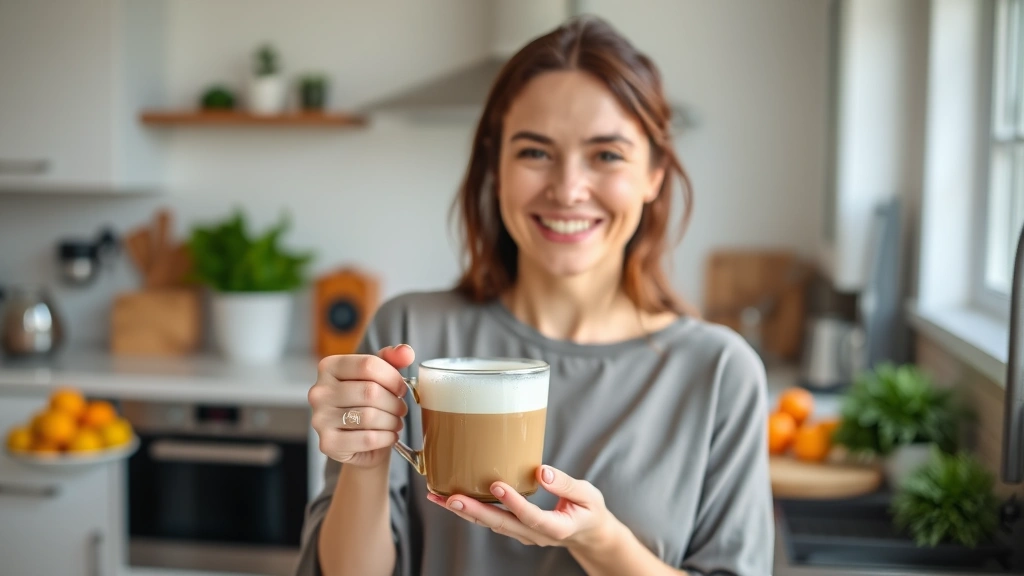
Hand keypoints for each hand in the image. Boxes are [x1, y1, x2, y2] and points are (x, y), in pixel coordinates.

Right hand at [309, 345, 413, 468]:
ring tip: (396, 422)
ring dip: (392, 421)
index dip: (393, 377)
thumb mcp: (379, 375)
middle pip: (370, 391)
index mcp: (328, 367)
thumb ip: (393, 359)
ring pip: (370, 416)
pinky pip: (368, 438)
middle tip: (401, 409)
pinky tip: (389, 436)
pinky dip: (387, 437)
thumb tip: (406, 352)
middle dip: (394, 402)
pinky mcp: (328, 443)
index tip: (401, 388)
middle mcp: (319, 391)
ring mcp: (320, 419)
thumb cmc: (367, 403)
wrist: (357, 443)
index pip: (368, 364)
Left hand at [427, 465, 620, 552]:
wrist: (588, 534)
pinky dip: (470, 511)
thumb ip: (566, 485)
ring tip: (439, 498)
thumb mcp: (588, 495)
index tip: (497, 484)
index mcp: (556, 528)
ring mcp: (522, 534)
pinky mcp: (515, 528)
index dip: (513, 502)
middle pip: (501, 525)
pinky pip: (490, 520)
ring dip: (465, 512)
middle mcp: (535, 535)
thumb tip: (542, 472)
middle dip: (474, 511)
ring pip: (490, 524)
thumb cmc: (589, 511)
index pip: (532, 516)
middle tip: (451, 499)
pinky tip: (452, 499)